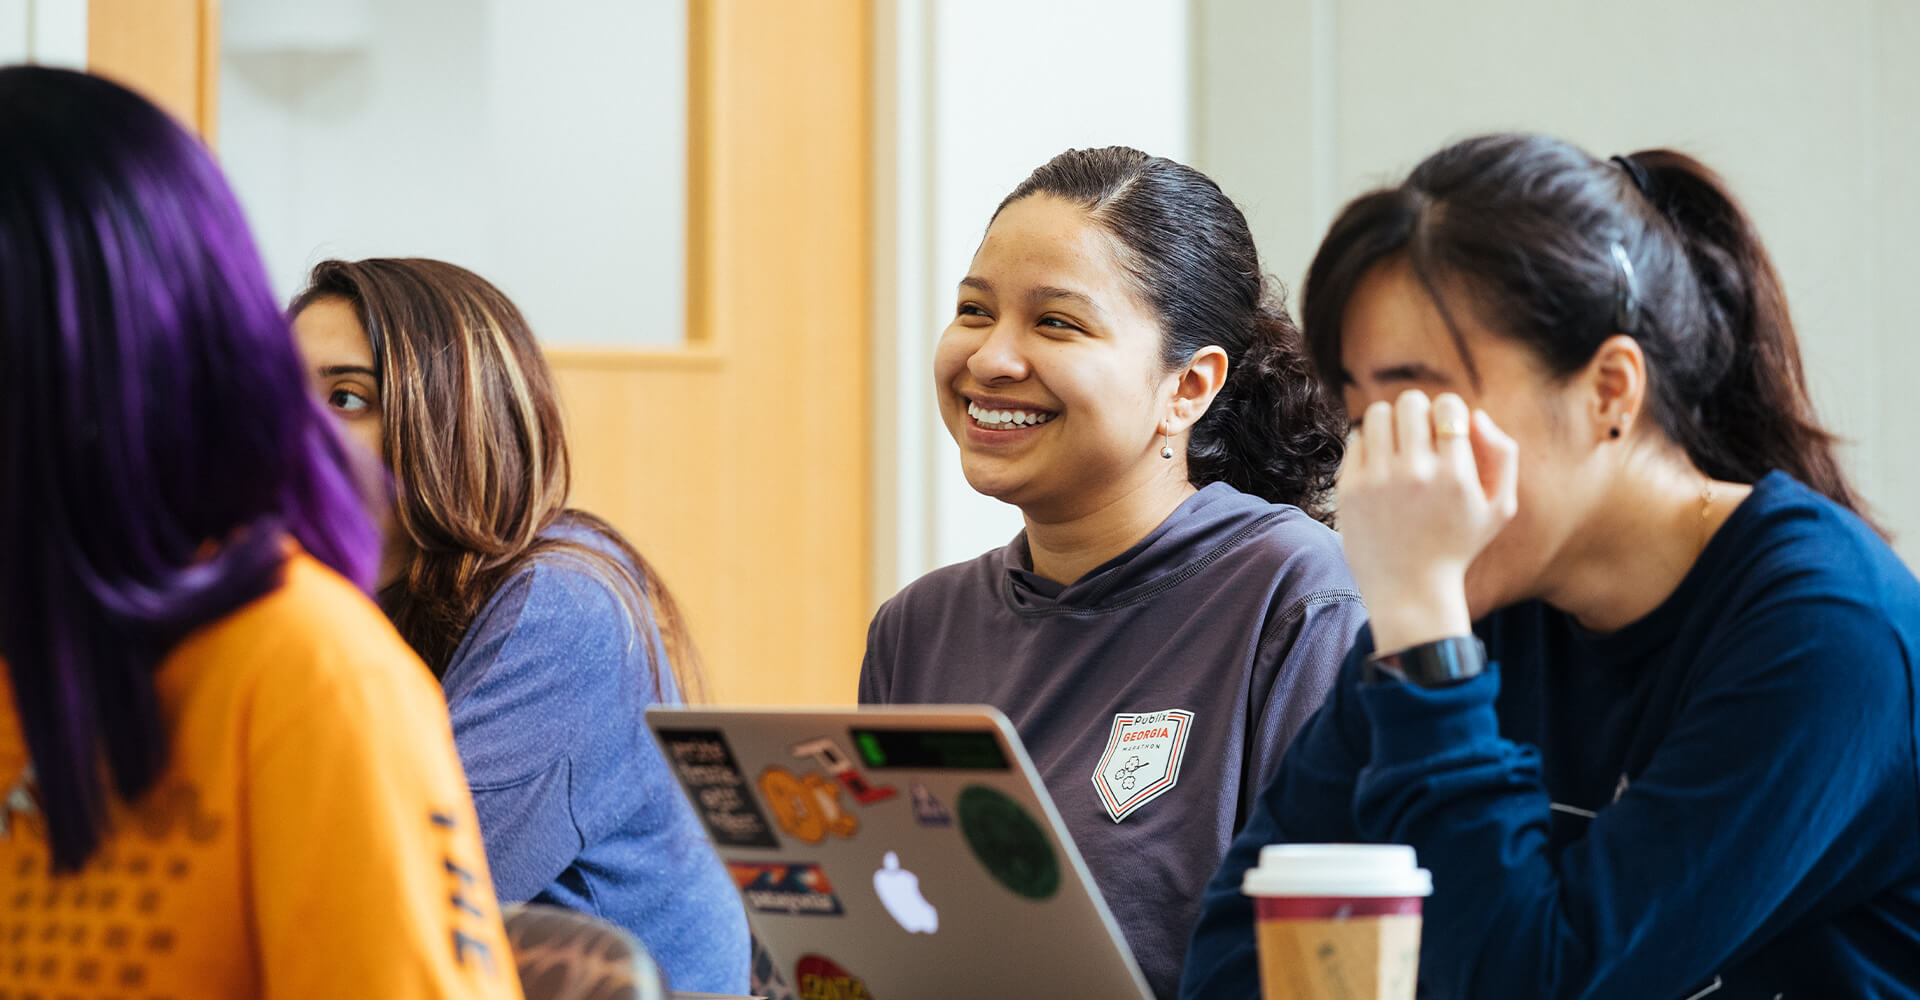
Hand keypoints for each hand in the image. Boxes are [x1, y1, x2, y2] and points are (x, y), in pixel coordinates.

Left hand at [1337, 390, 1518, 652]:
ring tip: (1398, 444)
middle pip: (1410, 403)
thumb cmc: (1458, 546)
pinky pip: (1356, 439)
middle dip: (1418, 412)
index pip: (1448, 406)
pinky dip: (1369, 443)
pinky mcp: (1351, 489)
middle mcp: (1416, 473)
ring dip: (1391, 422)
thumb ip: (1503, 455)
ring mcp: (1379, 480)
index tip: (1446, 430)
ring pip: (1378, 414)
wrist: (1410, 590)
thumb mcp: (1500, 508)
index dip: (1449, 410)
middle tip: (1420, 436)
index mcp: (1456, 475)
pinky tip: (1379, 463)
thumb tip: (1476, 414)